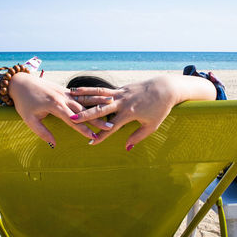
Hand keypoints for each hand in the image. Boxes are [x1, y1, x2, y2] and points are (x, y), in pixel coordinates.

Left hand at [9, 73, 112, 146]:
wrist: (20, 81)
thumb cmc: (24, 102)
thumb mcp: (29, 119)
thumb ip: (42, 132)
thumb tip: (53, 144)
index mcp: (54, 105)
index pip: (72, 120)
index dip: (84, 129)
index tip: (94, 136)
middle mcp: (62, 97)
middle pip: (83, 110)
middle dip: (97, 119)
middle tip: (110, 126)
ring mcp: (65, 92)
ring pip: (84, 101)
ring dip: (98, 106)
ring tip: (111, 109)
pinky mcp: (65, 90)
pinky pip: (81, 95)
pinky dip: (92, 98)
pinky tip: (102, 99)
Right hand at [70, 75, 216, 149]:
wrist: (166, 88)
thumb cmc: (160, 109)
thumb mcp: (152, 126)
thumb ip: (138, 137)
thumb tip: (126, 148)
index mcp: (129, 113)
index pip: (112, 127)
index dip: (101, 136)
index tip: (91, 142)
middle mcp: (123, 102)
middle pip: (101, 109)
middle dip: (86, 115)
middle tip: (73, 120)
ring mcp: (121, 93)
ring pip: (99, 96)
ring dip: (84, 97)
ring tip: (70, 97)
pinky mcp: (121, 88)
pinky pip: (103, 90)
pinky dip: (91, 91)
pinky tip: (79, 90)